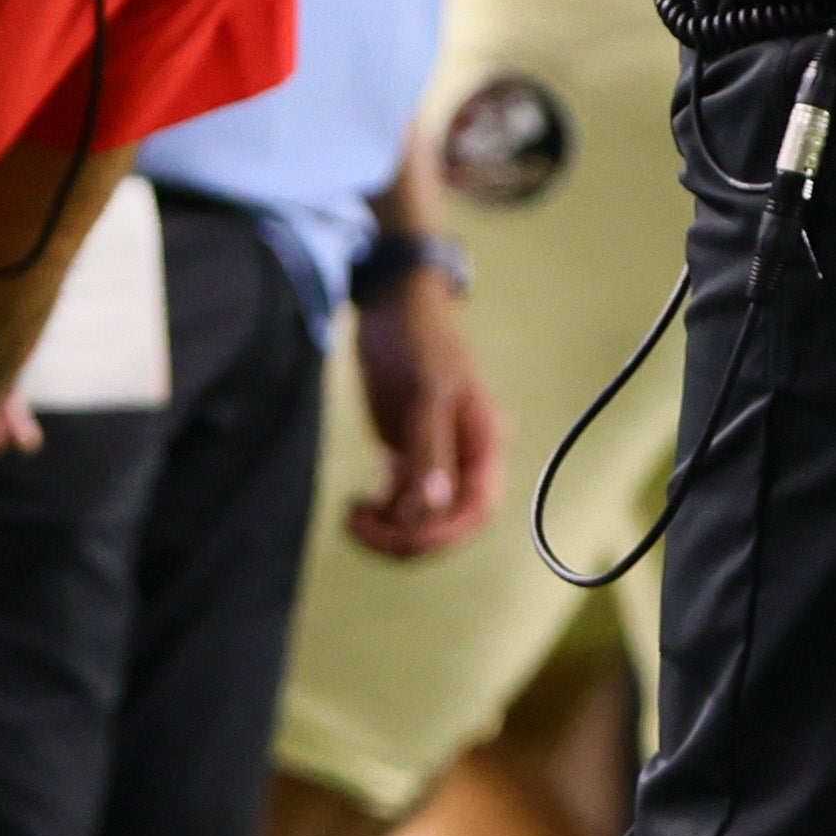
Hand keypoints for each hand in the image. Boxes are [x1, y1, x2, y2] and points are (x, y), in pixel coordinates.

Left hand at [343, 268, 499, 559]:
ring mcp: (435, 457)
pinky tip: (355, 507)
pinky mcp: (408, 453)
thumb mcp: (425, 391)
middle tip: (360, 526)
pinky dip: (379, 513)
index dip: (444, 533)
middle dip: (408, 535)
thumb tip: (435, 505)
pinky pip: (400, 501)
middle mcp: (464, 456)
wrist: (392, 301)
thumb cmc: (417, 337)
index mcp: (483, 443)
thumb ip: (431, 449)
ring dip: (388, 529)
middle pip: (446, 521)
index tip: (401, 534)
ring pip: (420, 517)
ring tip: (352, 517)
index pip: (476, 508)